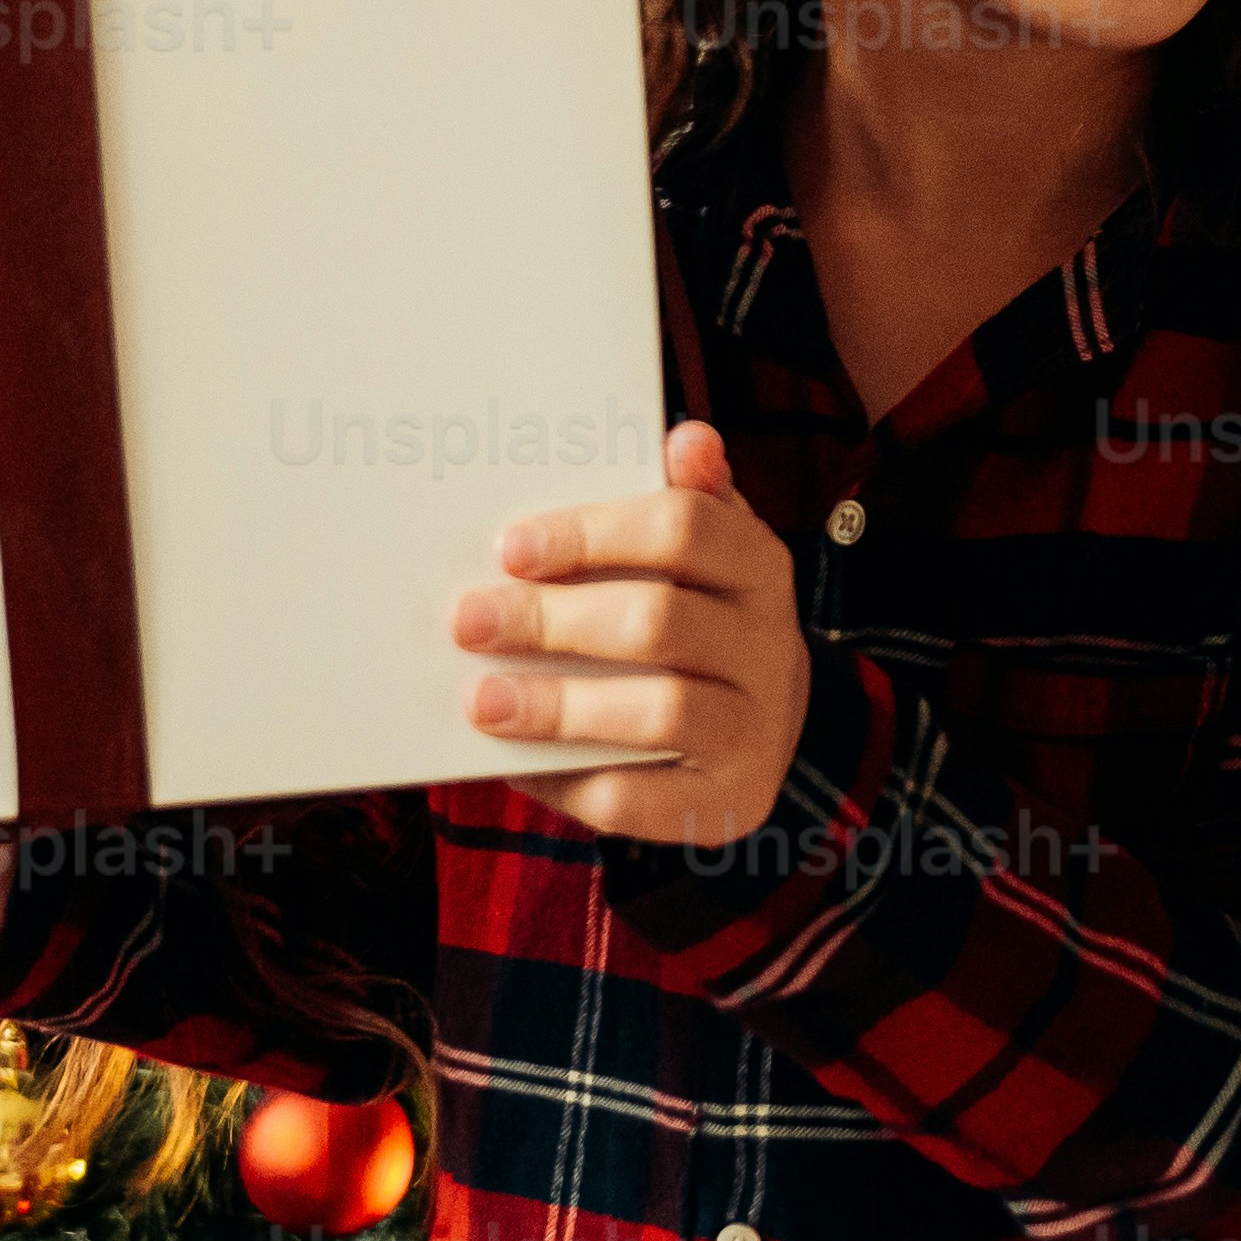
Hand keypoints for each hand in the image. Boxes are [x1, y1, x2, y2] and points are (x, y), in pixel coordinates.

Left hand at [452, 418, 810, 849]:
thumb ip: (687, 500)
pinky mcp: (727, 803)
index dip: (592, 534)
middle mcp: (770, 646)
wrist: (759, 735)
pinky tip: (517, 763)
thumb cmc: (699, 624)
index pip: (684, 527)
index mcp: (758, 567)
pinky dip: (572, 781)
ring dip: (558, 705)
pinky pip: (644, 797)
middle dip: (553, 620)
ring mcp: (755, 730)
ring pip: (660, 711)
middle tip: (470, 621)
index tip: (511, 549)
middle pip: (661, 621)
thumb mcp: (703, 556)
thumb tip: (688, 438)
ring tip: (481, 701)